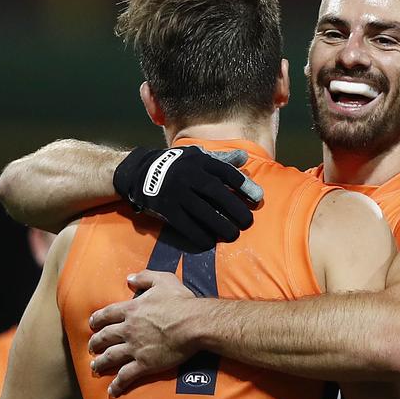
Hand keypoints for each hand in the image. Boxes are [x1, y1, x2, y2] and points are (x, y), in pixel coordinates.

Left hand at [89, 270, 200, 395]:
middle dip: (96, 342)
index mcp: (131, 310)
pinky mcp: (145, 364)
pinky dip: (117, 384)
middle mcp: (128, 329)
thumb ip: (144, 277)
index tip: (92, 324)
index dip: (97, 319)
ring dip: (100, 363)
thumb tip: (130, 278)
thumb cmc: (181, 302)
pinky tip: (111, 391)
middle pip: (105, 337)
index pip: (107, 314)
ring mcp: (135, 348)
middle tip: (92, 347)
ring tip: (95, 367)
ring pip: (110, 357)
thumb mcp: (164, 280)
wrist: (194, 324)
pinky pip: (126, 376)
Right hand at [113, 145, 264, 250]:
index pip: (225, 171)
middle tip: (248, 222)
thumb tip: (243, 157)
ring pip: (202, 211)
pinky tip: (210, 242)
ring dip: (220, 225)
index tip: (258, 197)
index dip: (243, 184)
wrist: (141, 171)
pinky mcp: (166, 207)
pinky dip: (198, 234)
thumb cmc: (178, 165)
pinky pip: (185, 224)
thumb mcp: (197, 156)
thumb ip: (221, 159)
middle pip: (216, 193)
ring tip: (233, 235)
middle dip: (235, 208)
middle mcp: (189, 174)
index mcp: (200, 161)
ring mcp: (176, 192)